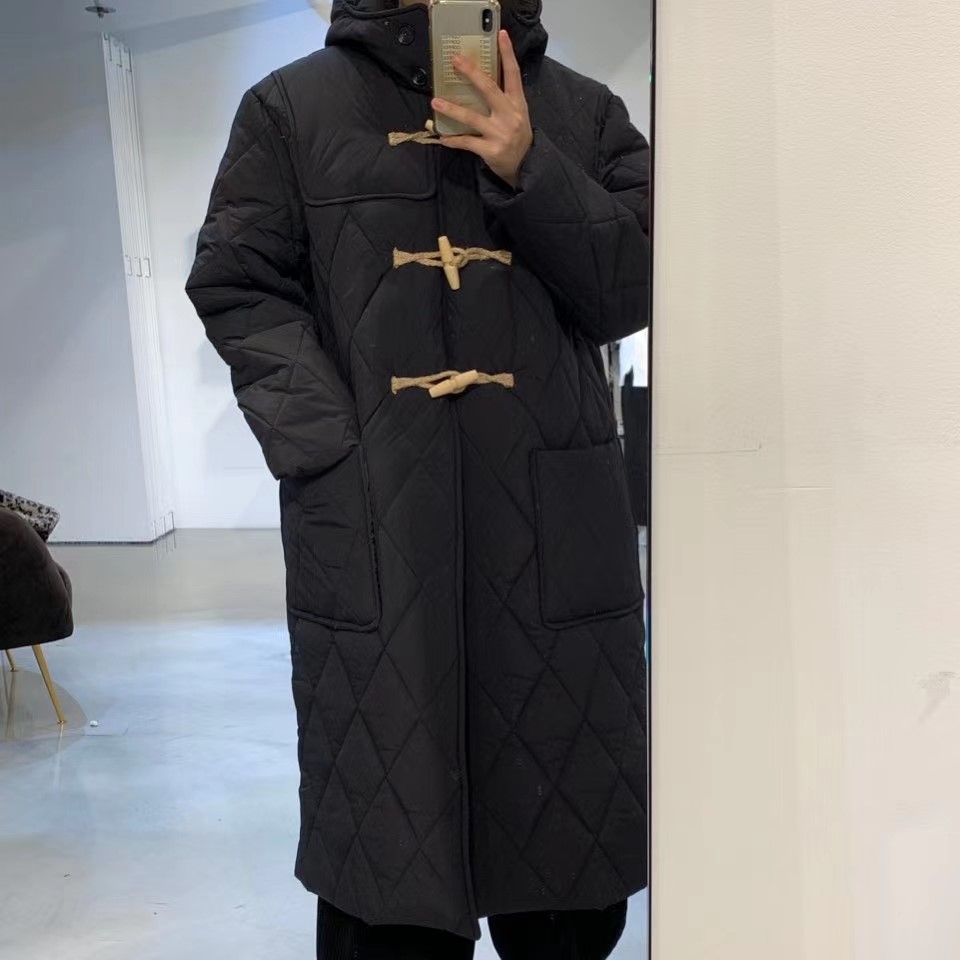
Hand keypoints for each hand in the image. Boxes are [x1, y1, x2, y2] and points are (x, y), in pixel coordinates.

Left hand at [433, 30, 532, 187]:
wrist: (526, 167)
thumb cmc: (517, 137)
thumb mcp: (517, 115)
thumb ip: (503, 100)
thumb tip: (480, 81)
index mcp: (517, 104)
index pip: (513, 74)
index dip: (507, 54)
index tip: (501, 34)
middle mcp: (510, 116)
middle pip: (489, 89)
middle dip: (472, 73)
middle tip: (456, 60)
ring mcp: (500, 133)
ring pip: (472, 117)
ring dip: (452, 109)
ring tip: (435, 102)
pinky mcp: (491, 150)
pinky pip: (467, 142)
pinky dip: (454, 140)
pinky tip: (442, 138)